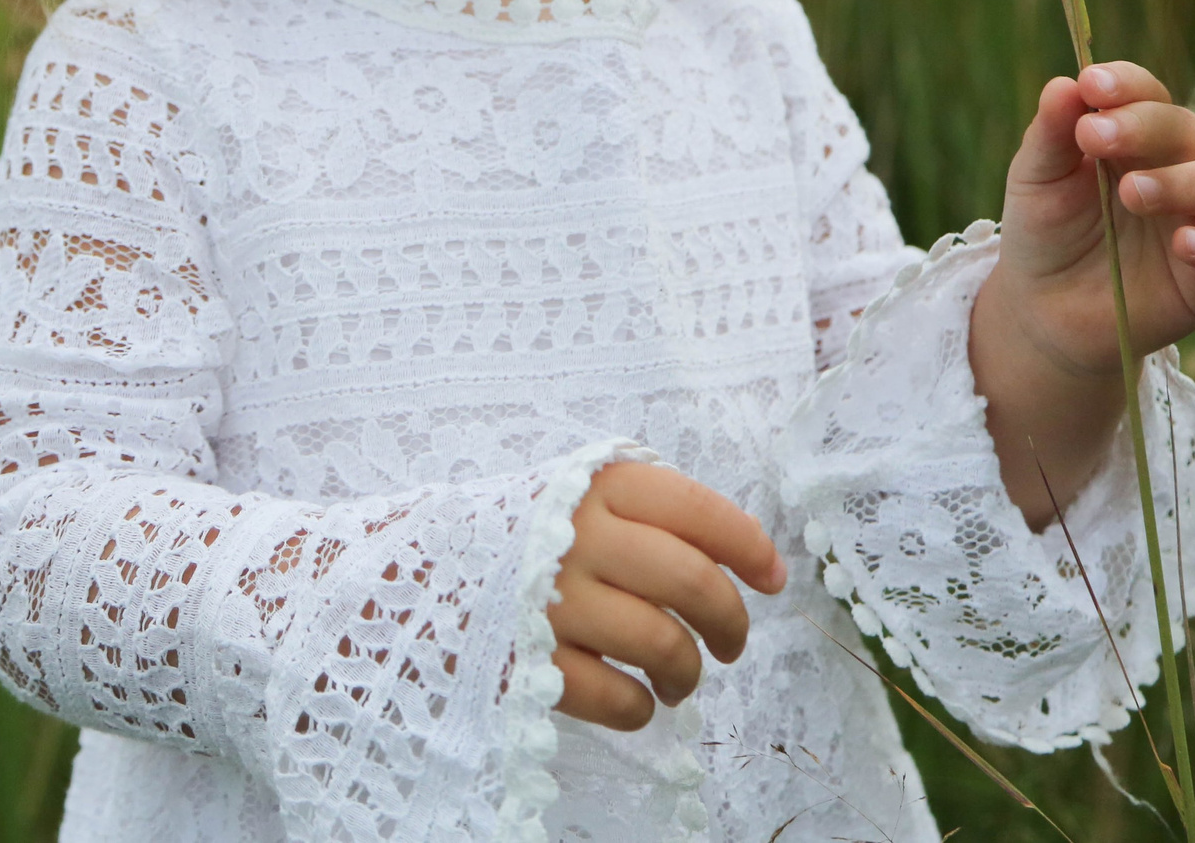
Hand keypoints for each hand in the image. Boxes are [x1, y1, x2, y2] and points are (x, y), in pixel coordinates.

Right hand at [547, 460, 785, 730]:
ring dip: (687, 673)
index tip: (771, 579)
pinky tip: (635, 699)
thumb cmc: (533, 532)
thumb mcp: (590, 495)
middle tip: (729, 643)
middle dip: (730, 624)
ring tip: (678, 678)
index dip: (750, 548)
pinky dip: (639, 708)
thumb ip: (663, 513)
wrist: (423, 566)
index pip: (700, 512)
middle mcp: (578, 537)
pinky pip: (615, 700)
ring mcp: (552, 600)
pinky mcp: (530, 660)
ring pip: (662, 645)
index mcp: (601, 487)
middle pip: (693, 584)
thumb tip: (760, 557)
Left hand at [993, 61, 1194, 380]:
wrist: (1043, 310)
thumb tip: (1064, 84)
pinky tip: (1184, 243)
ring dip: (1184, 182)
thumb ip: (1050, 135)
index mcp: (1138, 140)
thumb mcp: (1036, 180)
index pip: (1148, 96)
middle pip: (1188, 132)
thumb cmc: (1045, 232)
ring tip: (1131, 192)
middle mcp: (1182, 172)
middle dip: (1144, 128)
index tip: (1092, 84)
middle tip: (1095, 137)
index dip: (1127, 85)